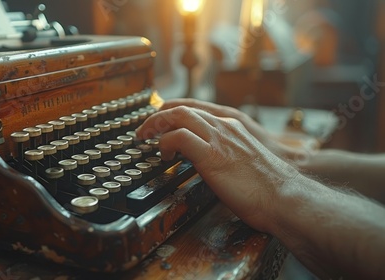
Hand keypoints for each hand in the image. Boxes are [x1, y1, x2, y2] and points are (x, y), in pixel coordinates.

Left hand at [136, 105, 298, 231]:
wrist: (285, 197)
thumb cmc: (267, 187)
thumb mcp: (243, 161)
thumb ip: (225, 154)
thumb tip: (207, 162)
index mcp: (232, 127)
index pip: (195, 110)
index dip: (173, 112)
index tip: (160, 122)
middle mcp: (224, 127)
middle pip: (183, 108)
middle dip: (159, 116)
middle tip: (145, 129)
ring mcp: (219, 139)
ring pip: (179, 116)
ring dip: (156, 124)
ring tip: (146, 137)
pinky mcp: (212, 155)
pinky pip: (179, 138)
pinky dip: (165, 143)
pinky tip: (164, 155)